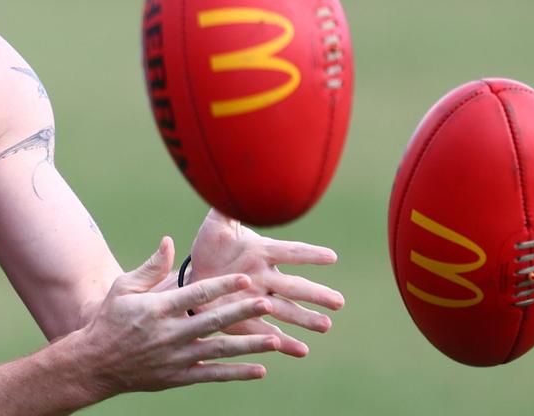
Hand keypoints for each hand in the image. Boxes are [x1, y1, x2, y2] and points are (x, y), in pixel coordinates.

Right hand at [78, 236, 281, 396]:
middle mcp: (168, 333)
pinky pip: (212, 375)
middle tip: (268, 303)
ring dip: (249, 346)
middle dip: (242, 312)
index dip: (222, 286)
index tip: (246, 278)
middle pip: (212, 322)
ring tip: (276, 340)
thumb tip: (169, 242)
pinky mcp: (178, 377)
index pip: (196, 294)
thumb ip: (150, 268)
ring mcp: (175, 357)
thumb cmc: (110, 319)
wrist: (96, 363)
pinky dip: (236, 374)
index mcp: (156, 308)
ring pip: (219, 351)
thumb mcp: (123, 288)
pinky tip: (259, 370)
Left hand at [189, 209, 344, 356]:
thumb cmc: (210, 246)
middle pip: (293, 286)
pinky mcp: (245, 320)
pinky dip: (284, 343)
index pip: (289, 252)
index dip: (308, 254)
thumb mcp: (217, 224)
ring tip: (325, 326)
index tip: (332, 256)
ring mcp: (257, 300)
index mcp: (261, 252)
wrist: (193, 273)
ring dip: (305, 319)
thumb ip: (228, 207)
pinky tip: (302, 351)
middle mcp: (265, 277)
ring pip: (286, 311)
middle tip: (339, 302)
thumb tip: (236, 181)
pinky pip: (266, 332)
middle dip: (315, 293)